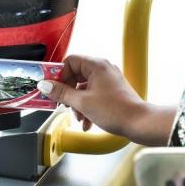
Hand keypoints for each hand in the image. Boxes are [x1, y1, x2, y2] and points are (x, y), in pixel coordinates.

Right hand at [37, 55, 175, 144]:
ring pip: (84, 87)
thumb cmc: (115, 111)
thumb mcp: (82, 102)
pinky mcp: (112, 90)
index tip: (53, 88)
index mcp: (96, 65)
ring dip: (77, 103)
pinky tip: (86, 122)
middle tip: (63, 104)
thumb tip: (45, 85)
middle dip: (68, 93)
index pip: (70, 62)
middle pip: (76, 75)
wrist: (139, 123)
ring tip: (78, 117)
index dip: (59, 75)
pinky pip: (93, 94)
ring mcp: (108, 80)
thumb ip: (61, 93)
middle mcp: (103, 69)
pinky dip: (87, 106)